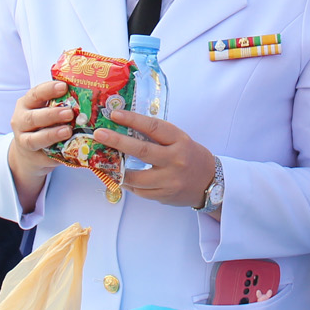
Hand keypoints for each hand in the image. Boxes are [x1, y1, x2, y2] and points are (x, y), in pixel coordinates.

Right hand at [6, 79, 74, 210]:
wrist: (30, 151)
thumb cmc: (43, 123)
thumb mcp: (47, 109)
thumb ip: (62, 101)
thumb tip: (91, 91)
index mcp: (26, 104)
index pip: (36, 94)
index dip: (49, 90)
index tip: (64, 86)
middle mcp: (21, 121)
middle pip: (33, 117)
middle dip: (51, 115)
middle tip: (69, 113)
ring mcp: (24, 141)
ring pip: (34, 139)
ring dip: (52, 135)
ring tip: (68, 131)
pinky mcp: (33, 158)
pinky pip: (44, 156)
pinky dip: (55, 154)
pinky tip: (68, 150)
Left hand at [94, 110, 217, 206]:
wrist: (210, 182)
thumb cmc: (191, 156)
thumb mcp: (180, 140)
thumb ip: (157, 136)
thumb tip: (125, 127)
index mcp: (180, 141)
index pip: (153, 127)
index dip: (133, 119)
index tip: (114, 114)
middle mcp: (176, 160)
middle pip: (142, 151)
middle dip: (117, 141)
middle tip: (99, 134)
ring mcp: (170, 180)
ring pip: (136, 177)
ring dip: (117, 169)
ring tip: (102, 161)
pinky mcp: (165, 195)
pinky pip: (140, 191)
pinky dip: (128, 183)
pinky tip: (120, 177)